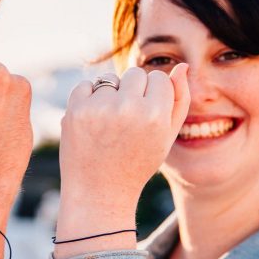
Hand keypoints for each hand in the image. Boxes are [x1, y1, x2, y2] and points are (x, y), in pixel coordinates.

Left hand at [55, 65, 189, 244]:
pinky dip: (88, 99)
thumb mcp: (166, 137)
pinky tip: (93, 123)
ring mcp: (99, 108)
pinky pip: (86, 85)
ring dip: (110, 94)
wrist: (99, 192)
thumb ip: (180, 100)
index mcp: (155, 115)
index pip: (158, 77)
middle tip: (127, 121)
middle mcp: (128, 108)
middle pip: (136, 73)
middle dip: (133, 91)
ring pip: (110, 78)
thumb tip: (182, 66)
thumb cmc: (137, 164)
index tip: (146, 115)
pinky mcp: (76, 110)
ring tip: (109, 124)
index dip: (153, 95)